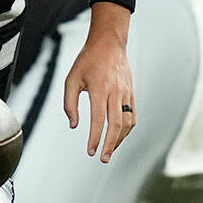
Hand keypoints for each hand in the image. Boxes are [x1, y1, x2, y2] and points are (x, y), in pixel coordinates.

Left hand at [63, 10, 134, 162]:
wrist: (109, 43)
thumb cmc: (87, 60)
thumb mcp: (71, 79)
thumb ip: (69, 103)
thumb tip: (73, 125)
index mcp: (99, 88)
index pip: (98, 119)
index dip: (95, 137)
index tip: (90, 151)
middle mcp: (115, 92)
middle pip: (116, 124)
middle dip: (109, 144)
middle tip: (103, 158)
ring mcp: (126, 93)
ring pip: (127, 122)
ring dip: (119, 139)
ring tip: (109, 151)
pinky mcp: (131, 93)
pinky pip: (132, 115)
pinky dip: (128, 129)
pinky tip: (119, 137)